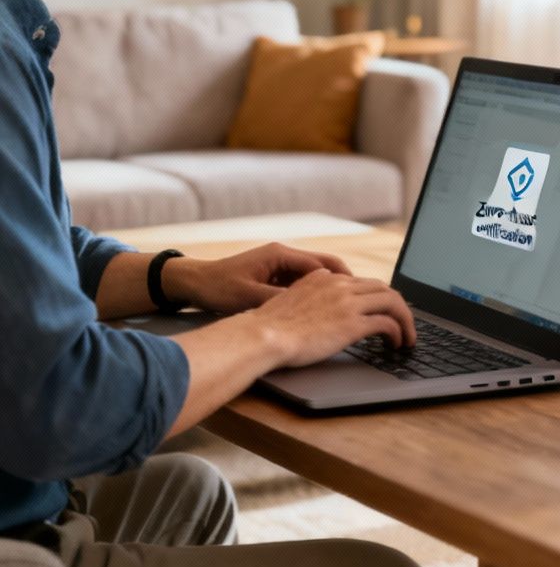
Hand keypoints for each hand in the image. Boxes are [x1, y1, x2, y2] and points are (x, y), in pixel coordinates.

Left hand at [167, 243, 353, 314]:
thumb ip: (280, 300)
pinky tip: (318, 311)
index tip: (359, 294)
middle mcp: (284, 256)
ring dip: (329, 290)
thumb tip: (308, 309)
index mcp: (281, 255)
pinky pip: (301, 283)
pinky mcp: (273, 275)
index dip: (343, 280)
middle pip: (325, 267)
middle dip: (343, 283)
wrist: (193, 283)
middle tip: (359, 302)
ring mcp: (279, 265)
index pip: (324, 264)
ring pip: (315, 276)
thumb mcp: (250, 296)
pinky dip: (313, 294)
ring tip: (343, 309)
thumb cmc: (218, 287)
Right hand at [250, 270, 416, 368]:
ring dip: (405, 319)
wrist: (261, 336)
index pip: (362, 282)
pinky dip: (399, 332)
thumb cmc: (267, 327)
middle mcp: (339, 285)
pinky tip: (397, 343)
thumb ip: (309, 295)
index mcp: (324, 278)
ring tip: (408, 335)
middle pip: (383, 289)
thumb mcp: (289, 300)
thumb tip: (319, 302)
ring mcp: (347, 303)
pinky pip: (387, 323)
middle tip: (404, 322)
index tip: (385, 309)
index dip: (378, 296)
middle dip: (398, 306)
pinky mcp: (352, 323)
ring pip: (392, 302)